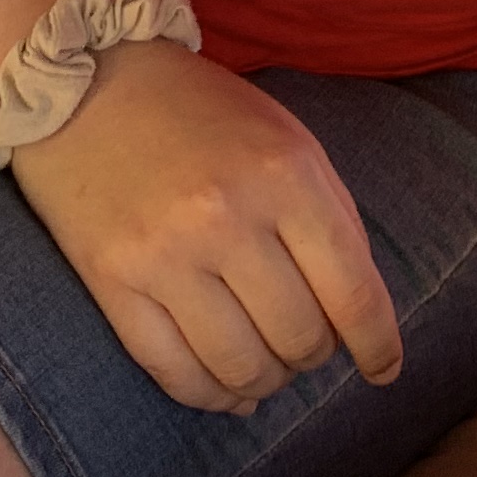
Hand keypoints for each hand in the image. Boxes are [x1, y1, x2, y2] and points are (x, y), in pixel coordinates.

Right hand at [6, 37, 401, 412]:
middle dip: (314, 356)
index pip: (352, 290)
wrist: (93, 80)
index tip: (384, 370)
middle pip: (298, 336)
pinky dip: (211, 396)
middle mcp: (228, 218)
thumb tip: (356, 310)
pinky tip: (229, 391)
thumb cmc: (203, 111)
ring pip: (240, 365)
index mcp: (286, 174)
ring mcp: (166, 255)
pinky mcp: (113, 281)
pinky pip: (173, 371)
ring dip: (266, 382)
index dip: (376, 345)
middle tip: (308, 348)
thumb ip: (330, 215)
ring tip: (269, 370)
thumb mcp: (288, 138)